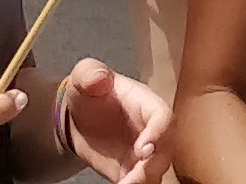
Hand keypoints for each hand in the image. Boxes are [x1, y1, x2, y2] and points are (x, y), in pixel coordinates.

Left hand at [48, 60, 171, 183]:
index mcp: (146, 104)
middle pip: (166, 151)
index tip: (144, 149)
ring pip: (156, 173)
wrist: (78, 118)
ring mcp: (144, 155)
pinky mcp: (132, 172)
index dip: (159, 133)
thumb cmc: (88, 92)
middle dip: (152, 166)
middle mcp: (152, 131)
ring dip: (144, 182)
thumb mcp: (84, 76)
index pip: (163, 117)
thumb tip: (99, 76)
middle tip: (134, 178)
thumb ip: (90, 73)